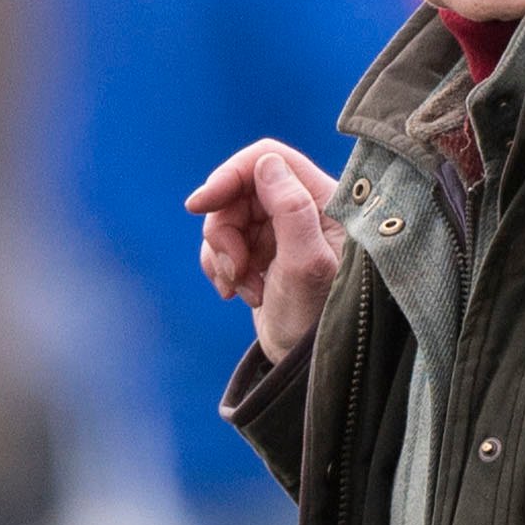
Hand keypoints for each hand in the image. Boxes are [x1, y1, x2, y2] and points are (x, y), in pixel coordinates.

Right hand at [187, 140, 342, 362]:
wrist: (305, 364)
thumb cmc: (317, 318)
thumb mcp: (307, 266)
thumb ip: (291, 210)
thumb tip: (265, 164)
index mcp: (324, 200)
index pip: (269, 160)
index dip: (229, 176)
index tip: (200, 205)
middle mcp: (302, 209)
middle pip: (239, 190)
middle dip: (225, 229)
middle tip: (234, 267)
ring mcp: (279, 232)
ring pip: (226, 218)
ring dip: (223, 254)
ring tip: (242, 287)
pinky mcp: (260, 253)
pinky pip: (222, 243)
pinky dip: (220, 267)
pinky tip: (237, 293)